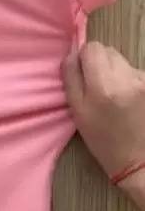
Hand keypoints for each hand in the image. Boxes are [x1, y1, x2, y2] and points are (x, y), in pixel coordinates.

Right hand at [61, 41, 144, 209]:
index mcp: (103, 86)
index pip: (93, 48)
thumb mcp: (78, 113)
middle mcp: (128, 78)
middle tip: (99, 89)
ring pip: (124, 62)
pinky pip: (137, 73)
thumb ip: (72, 79)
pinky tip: (132, 102)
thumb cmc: (104, 141)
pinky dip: (132, 82)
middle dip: (101, 65)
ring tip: (118, 98)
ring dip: (118, 73)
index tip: (84, 75)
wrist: (141, 161)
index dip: (85, 58)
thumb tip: (73, 53)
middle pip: (110, 51)